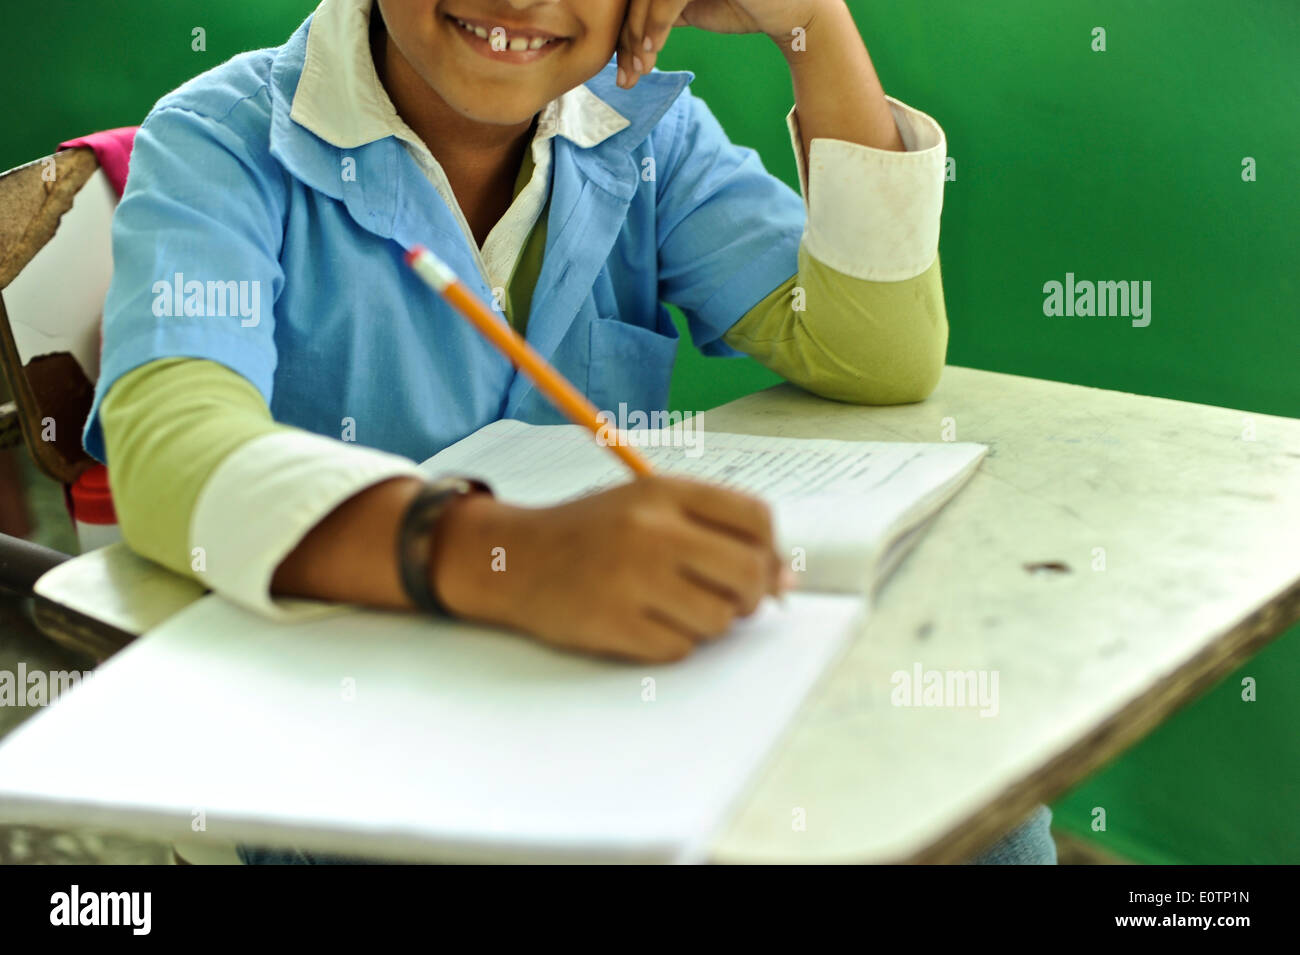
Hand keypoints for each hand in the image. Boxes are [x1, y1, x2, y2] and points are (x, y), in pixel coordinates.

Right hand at [432, 476, 787, 661]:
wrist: (512, 558)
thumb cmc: (591, 532)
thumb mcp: (649, 507)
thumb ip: (715, 531)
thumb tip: (788, 582)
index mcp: (665, 492)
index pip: (756, 518)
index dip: (770, 550)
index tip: (759, 568)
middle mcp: (651, 531)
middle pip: (748, 573)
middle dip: (750, 595)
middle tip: (728, 598)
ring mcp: (632, 580)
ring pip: (718, 619)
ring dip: (708, 622)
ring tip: (675, 607)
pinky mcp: (613, 624)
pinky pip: (679, 648)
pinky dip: (672, 643)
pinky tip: (644, 622)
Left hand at [615, 0, 825, 86]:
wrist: (795, 13)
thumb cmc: (751, 8)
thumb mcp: (698, 9)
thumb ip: (667, 11)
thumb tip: (633, 32)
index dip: (627, 29)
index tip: (623, 66)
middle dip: (627, 37)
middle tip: (624, 76)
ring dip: (638, 36)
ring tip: (639, 69)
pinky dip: (657, 24)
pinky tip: (653, 51)